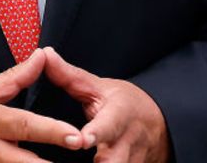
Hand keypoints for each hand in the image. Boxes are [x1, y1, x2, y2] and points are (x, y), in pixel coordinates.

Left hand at [41, 48, 169, 162]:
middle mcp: (126, 143)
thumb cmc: (124, 105)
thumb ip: (70, 76)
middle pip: (115, 161)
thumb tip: (44, 54)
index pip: (108, 125)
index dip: (96, 133)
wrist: (161, 125)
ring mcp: (131, 162)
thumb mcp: (100, 87)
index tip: (82, 140)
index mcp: (118, 115)